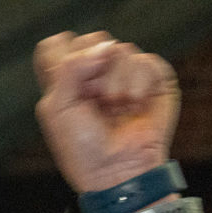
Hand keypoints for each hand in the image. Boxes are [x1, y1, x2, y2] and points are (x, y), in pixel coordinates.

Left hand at [34, 32, 179, 195]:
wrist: (118, 172)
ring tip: (116, 110)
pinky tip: (135, 106)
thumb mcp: (57, 110)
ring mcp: (125, 76)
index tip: (69, 84)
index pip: (58, 46)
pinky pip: (146, 61)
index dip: (62, 58)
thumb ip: (68, 69)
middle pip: (91, 40)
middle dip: (91, 72)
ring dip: (115, 84)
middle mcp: (95, 75)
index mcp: (67, 82)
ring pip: (119, 50)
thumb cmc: (84, 151)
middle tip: (95, 101)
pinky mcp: (154, 80)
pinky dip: (138, 85)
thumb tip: (103, 47)